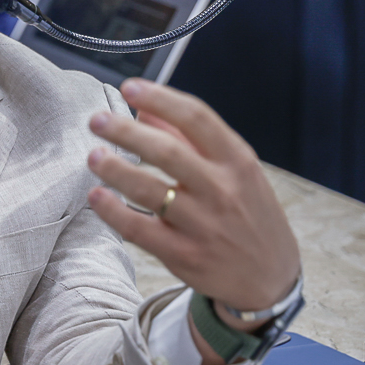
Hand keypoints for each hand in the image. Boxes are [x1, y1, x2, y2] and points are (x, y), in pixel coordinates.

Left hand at [86, 80, 299, 332]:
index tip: (130, 87)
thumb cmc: (247, 212)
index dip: (160, 98)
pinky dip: (114, 212)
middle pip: (167, 152)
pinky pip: (140, 230)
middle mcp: (221, 190)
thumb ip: (189, 138)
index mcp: (237, 161)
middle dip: (126, 132)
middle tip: (97, 120)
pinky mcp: (184, 256)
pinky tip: (97, 196)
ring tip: (93, 156)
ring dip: (115, 170)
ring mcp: (203, 225)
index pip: (196, 118)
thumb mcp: (234, 170)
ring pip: (149, 190)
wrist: (271, 278)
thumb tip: (145, 107)